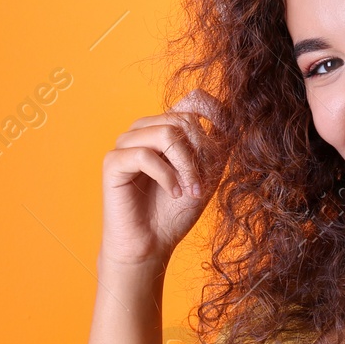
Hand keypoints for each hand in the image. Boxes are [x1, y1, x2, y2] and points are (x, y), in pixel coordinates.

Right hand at [100, 88, 223, 267]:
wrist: (152, 243)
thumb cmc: (177, 210)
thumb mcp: (207, 174)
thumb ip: (217, 144)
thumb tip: (231, 115)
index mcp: (166, 127)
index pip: (192, 100)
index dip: (213, 111)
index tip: (224, 139)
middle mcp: (145, 129)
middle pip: (183, 119)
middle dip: (199, 154)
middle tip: (200, 186)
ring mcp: (126, 143)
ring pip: (166, 134)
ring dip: (185, 166)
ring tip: (189, 191)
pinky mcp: (113, 161)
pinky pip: (145, 155)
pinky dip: (166, 176)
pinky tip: (172, 193)